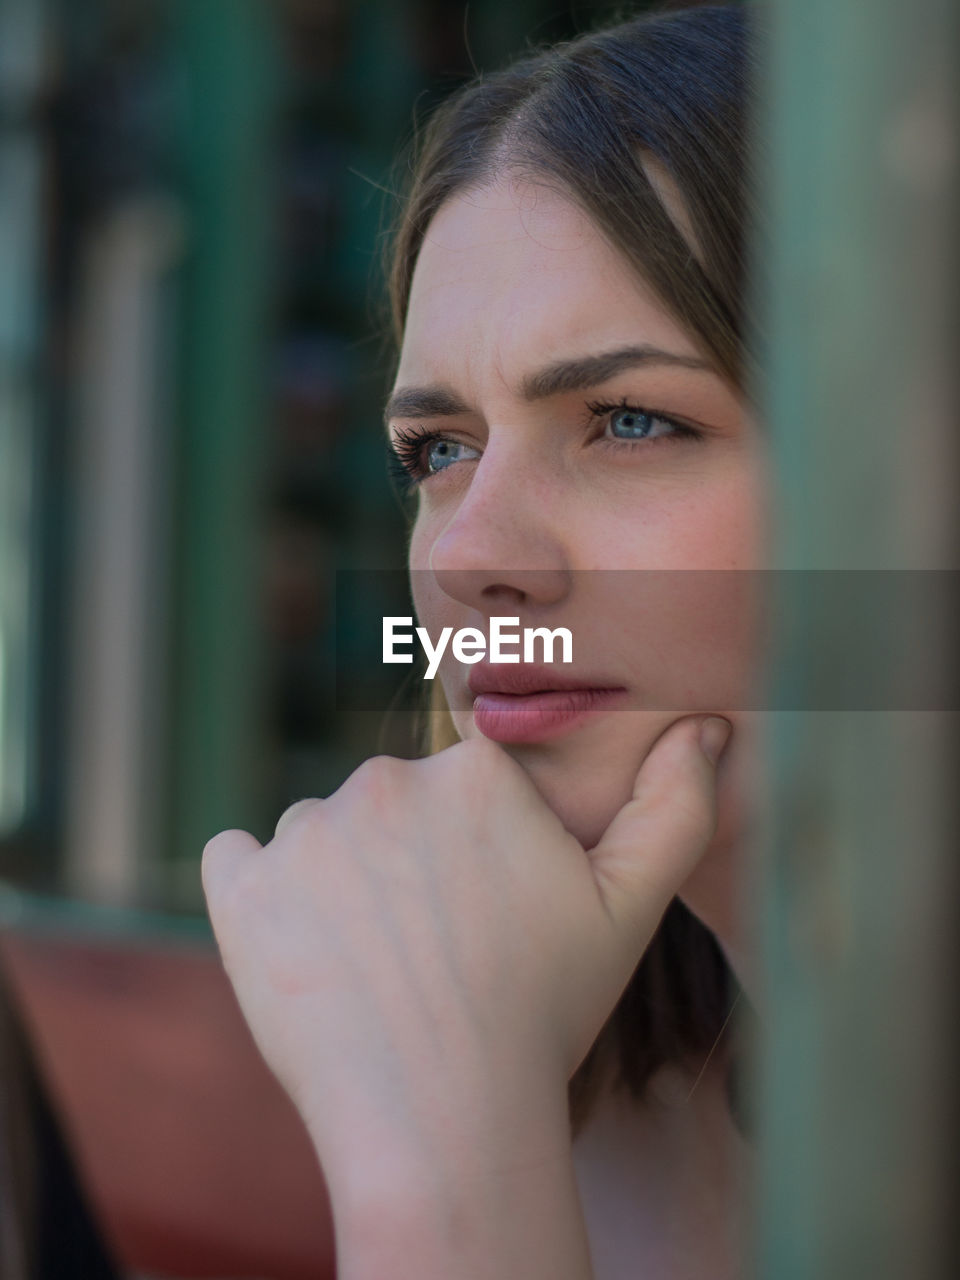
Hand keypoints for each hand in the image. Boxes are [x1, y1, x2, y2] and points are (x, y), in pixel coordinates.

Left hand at [201, 714, 730, 1188]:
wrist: (444, 1117)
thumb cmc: (543, 1011)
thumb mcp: (632, 907)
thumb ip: (676, 806)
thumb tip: (706, 728)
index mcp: (475, 769)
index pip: (464, 787)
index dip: (476, 854)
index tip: (483, 916)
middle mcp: (385, 780)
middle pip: (392, 808)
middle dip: (409, 862)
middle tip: (436, 950)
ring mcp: (306, 832)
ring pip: (322, 838)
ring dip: (340, 884)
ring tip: (378, 967)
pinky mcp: (242, 888)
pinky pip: (239, 861)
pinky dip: (260, 894)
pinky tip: (301, 949)